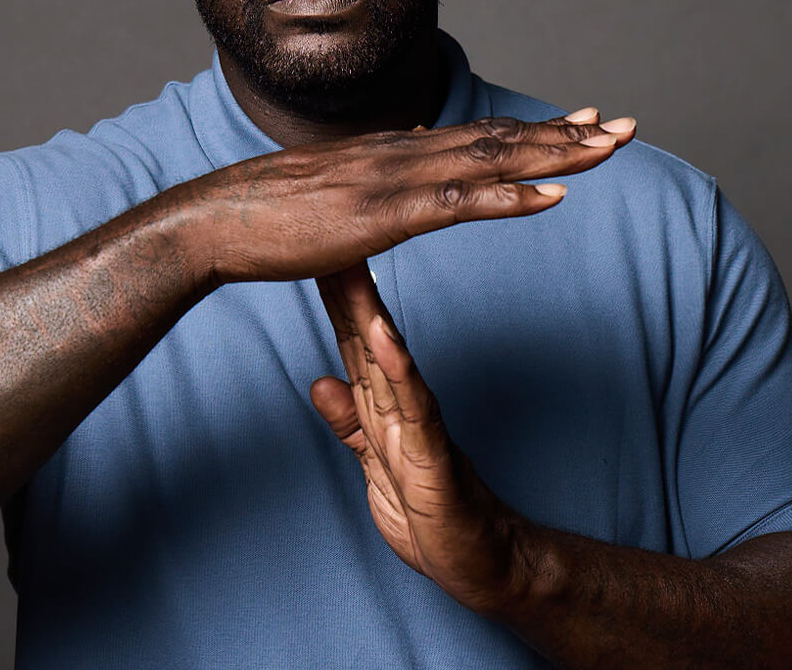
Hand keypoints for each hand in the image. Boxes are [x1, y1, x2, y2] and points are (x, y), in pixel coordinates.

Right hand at [180, 109, 634, 285]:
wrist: (216, 220)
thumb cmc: (265, 215)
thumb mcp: (328, 196)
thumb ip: (369, 186)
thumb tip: (399, 184)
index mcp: (390, 152)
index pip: (474, 136)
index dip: (531, 131)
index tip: (577, 125)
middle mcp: (399, 154)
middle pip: (497, 138)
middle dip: (564, 134)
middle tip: (622, 126)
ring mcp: (391, 181)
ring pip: (489, 161)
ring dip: (555, 154)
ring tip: (609, 149)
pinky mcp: (380, 214)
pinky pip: (458, 203)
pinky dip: (510, 197)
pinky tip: (553, 196)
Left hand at [311, 262, 515, 611]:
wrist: (477, 558)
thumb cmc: (429, 507)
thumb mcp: (373, 462)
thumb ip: (349, 423)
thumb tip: (320, 381)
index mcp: (384, 404)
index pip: (354, 341)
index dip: (331, 299)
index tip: (313, 254)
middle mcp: (401, 402)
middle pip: (366, 335)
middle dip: (344, 285)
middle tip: (328, 233)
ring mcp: (418, 423)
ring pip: (388, 357)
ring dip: (368, 310)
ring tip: (352, 265)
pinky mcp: (432, 450)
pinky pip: (414, 404)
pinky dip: (398, 366)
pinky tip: (384, 332)